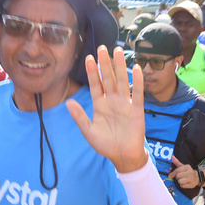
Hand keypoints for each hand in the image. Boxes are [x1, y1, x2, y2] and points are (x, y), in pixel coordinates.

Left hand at [68, 46, 146, 172]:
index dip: (92, 72)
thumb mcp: (88, 131)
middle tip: (102, 47)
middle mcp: (112, 101)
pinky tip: (134, 69)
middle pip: (108, 78)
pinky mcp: (136, 110)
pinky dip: (136, 82)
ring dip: (119, 67)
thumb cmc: (105, 144)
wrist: (123, 156)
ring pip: (121, 81)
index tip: (88, 58)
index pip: (95, 84)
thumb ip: (79, 116)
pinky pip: (136, 93)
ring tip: (117, 51)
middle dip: (104, 63)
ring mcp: (125, 104)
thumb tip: (68, 102)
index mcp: (100, 105)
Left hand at [169, 157, 199, 188]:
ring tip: (183, 180)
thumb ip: (177, 162)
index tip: (170, 176)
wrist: (197, 178)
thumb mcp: (183, 166)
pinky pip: (182, 186)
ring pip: (180, 181)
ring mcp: (191, 178)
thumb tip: (172, 156)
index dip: (172, 173)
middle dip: (177, 177)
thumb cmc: (187, 172)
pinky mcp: (191, 184)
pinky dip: (182, 185)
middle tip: (180, 177)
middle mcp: (190, 172)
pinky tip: (185, 183)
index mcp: (187, 167)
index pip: (177, 170)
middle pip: (178, 176)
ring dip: (179, 181)